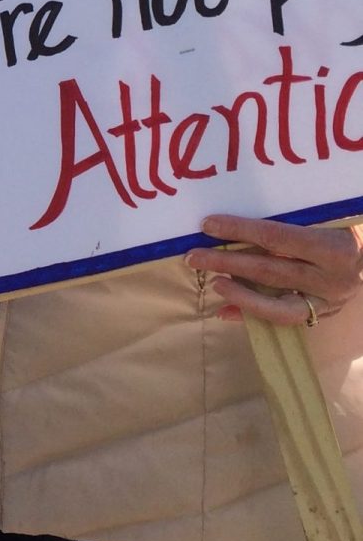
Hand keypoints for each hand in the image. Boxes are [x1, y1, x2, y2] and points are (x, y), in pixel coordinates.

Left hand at [186, 214, 362, 326]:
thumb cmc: (346, 232)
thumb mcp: (327, 222)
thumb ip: (291, 225)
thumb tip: (236, 225)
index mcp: (333, 247)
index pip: (277, 237)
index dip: (240, 230)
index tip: (208, 224)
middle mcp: (331, 278)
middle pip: (270, 269)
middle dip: (227, 262)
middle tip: (194, 256)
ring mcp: (327, 301)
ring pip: (275, 301)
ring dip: (237, 292)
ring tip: (212, 282)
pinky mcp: (322, 315)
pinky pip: (281, 318)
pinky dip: (251, 313)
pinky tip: (225, 310)